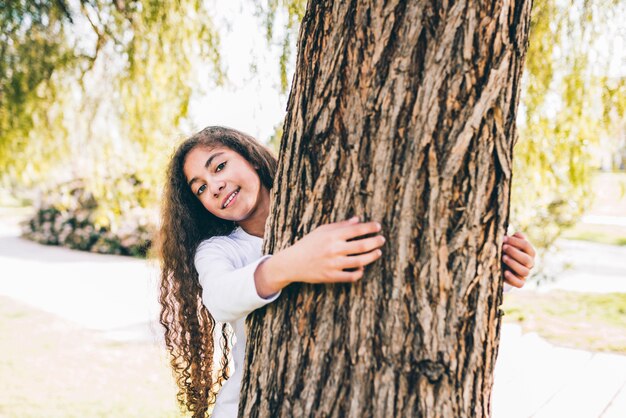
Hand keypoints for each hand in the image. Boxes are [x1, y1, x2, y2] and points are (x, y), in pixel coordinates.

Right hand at [254, 217, 384, 296]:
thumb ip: (340, 225)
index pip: (356, 230)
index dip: (370, 227)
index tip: (378, 227)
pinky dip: (359, 272)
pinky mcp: (332, 277)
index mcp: (332, 236)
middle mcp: (334, 249)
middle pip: (362, 245)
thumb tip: (358, 220)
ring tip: (378, 252)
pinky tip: (363, 267)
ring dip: (372, 256)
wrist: (293, 263)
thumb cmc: (308, 244)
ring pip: (360, 261)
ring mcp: (334, 264)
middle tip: (382, 240)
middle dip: (375, 242)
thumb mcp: (322, 230)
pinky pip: (351, 276)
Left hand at [502, 232, 535, 287]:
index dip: (515, 241)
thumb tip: (518, 234)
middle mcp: (530, 263)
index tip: (503, 239)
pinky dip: (512, 278)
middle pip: (527, 259)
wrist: (502, 264)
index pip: (526, 245)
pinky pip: (520, 283)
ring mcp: (525, 273)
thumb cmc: (507, 250)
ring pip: (524, 271)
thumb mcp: (510, 243)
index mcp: (530, 252)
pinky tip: (504, 272)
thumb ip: (514, 238)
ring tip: (503, 257)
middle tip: (503, 247)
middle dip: (514, 253)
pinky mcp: (520, 282)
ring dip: (513, 264)